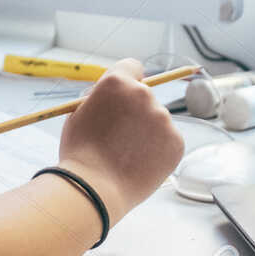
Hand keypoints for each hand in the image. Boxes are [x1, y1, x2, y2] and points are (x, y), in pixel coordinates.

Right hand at [58, 58, 184, 227]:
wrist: (94, 188)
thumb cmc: (80, 152)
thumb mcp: (78, 113)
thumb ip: (99, 98)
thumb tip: (113, 96)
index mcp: (117, 82)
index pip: (132, 67)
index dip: (127, 80)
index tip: (125, 94)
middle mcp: (144, 94)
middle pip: (144, 94)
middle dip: (135, 109)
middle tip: (120, 133)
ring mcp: (162, 118)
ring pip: (156, 119)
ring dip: (145, 131)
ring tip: (126, 154)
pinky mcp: (176, 141)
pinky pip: (167, 139)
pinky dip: (157, 148)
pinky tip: (139, 162)